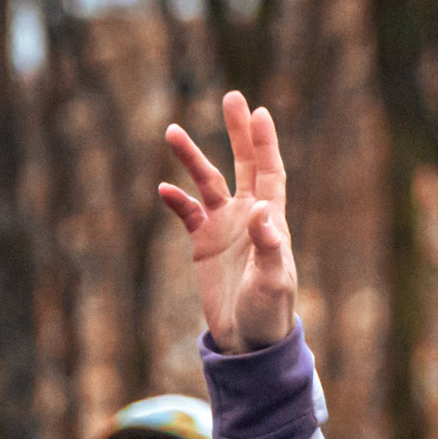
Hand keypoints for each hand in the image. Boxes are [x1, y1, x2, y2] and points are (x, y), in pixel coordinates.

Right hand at [160, 90, 297, 353]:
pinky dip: (176, 199)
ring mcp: (224, 228)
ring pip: (207, 183)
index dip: (265, 144)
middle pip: (243, 165)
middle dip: (237, 133)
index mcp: (270, 221)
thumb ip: (269, 246)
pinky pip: (187, 213)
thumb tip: (260, 210)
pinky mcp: (203, 243)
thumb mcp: (273, 281)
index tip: (259, 112)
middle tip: (232, 97)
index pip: (270, 173)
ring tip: (172, 131)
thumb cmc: (269, 313)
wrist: (247, 341)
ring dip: (192, 158)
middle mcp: (248, 217)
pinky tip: (164, 188)